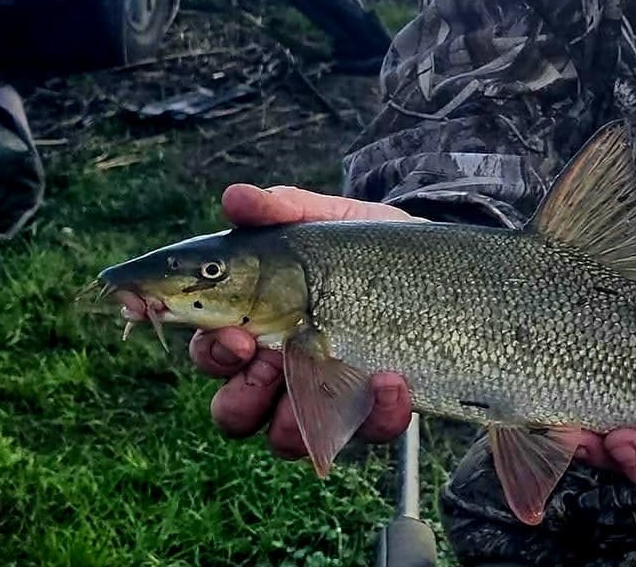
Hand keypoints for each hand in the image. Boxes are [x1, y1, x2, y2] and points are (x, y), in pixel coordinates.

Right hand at [189, 183, 413, 459]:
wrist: (431, 261)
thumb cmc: (360, 245)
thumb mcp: (325, 220)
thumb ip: (282, 209)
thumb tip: (236, 198)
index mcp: (252, 326)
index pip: (206, 347)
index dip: (204, 347)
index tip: (222, 332)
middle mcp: (277, 373)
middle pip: (232, 409)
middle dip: (239, 391)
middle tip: (258, 352)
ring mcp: (323, 399)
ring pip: (283, 438)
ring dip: (294, 418)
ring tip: (323, 372)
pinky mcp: (373, 411)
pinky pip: (367, 430)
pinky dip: (377, 411)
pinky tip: (391, 378)